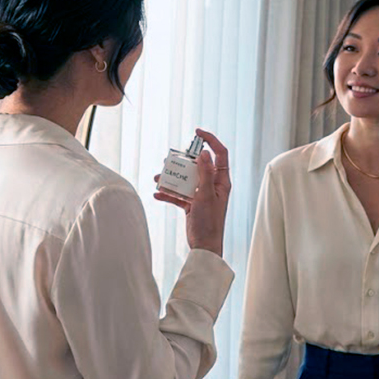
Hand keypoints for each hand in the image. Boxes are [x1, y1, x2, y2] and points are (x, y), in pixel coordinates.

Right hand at [153, 128, 230, 255]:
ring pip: (186, 180)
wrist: (204, 246)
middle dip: (183, 162)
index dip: (210, 140)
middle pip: (198, 165)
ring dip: (172, 178)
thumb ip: (205, 174)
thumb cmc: (209, 222)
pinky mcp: (191, 204)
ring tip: (158, 177)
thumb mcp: (206, 196)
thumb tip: (205, 153)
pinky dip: (168, 194)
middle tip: (170, 159)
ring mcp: (201, 195)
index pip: (220, 154)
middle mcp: (212, 185)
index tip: (197, 132)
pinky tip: (157, 193)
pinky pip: (179, 195)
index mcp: (221, 181)